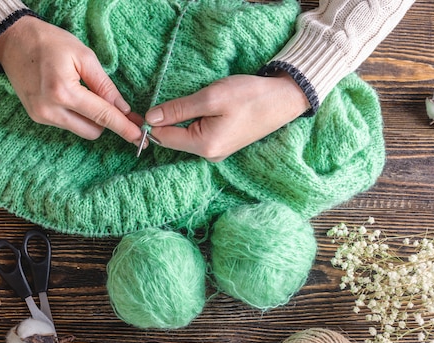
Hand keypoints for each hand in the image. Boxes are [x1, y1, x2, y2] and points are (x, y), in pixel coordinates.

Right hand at [0, 16, 141, 142]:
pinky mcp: (37, 117)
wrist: (13, 41)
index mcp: (63, 91)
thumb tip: (123, 109)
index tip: (139, 137)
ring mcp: (41, 116)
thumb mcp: (83, 56)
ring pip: (80, 130)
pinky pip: (66, 124)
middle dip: (105, 121)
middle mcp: (50, 109)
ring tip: (85, 93)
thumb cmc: (49, 42)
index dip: (123, 127)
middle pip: (92, 131)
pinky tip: (71, 96)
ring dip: (90, 118)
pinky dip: (76, 115)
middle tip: (113, 104)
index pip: (101, 115)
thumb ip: (105, 85)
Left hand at [144, 73, 310, 161]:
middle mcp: (208, 155)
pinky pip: (197, 134)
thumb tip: (151, 118)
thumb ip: (179, 109)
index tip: (151, 105)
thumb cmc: (250, 96)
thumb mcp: (211, 97)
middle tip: (173, 98)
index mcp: (204, 146)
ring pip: (185, 136)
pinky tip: (204, 109)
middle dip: (168, 120)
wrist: (283, 99)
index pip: (164, 137)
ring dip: (182, 119)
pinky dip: (194, 121)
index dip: (153, 121)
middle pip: (173, 139)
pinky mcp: (222, 144)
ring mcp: (216, 151)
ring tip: (194, 102)